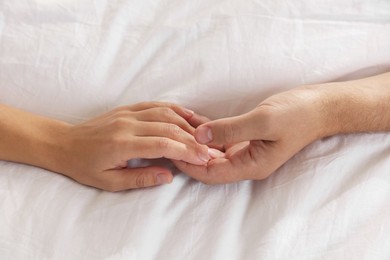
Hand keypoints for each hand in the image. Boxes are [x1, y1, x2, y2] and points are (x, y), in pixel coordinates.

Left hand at [53, 102, 211, 190]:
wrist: (64, 144)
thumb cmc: (85, 166)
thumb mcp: (109, 182)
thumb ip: (140, 178)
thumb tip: (169, 175)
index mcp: (122, 144)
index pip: (163, 144)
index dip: (186, 151)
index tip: (203, 158)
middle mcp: (128, 125)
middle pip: (169, 128)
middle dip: (192, 140)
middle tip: (210, 150)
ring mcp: (128, 113)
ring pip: (165, 113)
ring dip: (187, 124)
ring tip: (203, 135)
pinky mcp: (128, 108)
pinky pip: (156, 104)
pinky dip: (174, 109)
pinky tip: (188, 114)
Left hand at [174, 86, 325, 183]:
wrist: (321, 106)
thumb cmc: (297, 114)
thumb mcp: (263, 120)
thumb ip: (229, 130)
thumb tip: (198, 137)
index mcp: (251, 166)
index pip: (210, 173)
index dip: (187, 164)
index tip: (168, 149)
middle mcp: (246, 162)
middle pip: (207, 165)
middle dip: (186, 153)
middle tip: (166, 137)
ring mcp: (245, 150)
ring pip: (212, 152)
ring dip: (194, 141)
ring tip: (174, 128)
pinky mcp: (246, 138)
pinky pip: (220, 139)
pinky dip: (206, 130)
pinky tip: (192, 119)